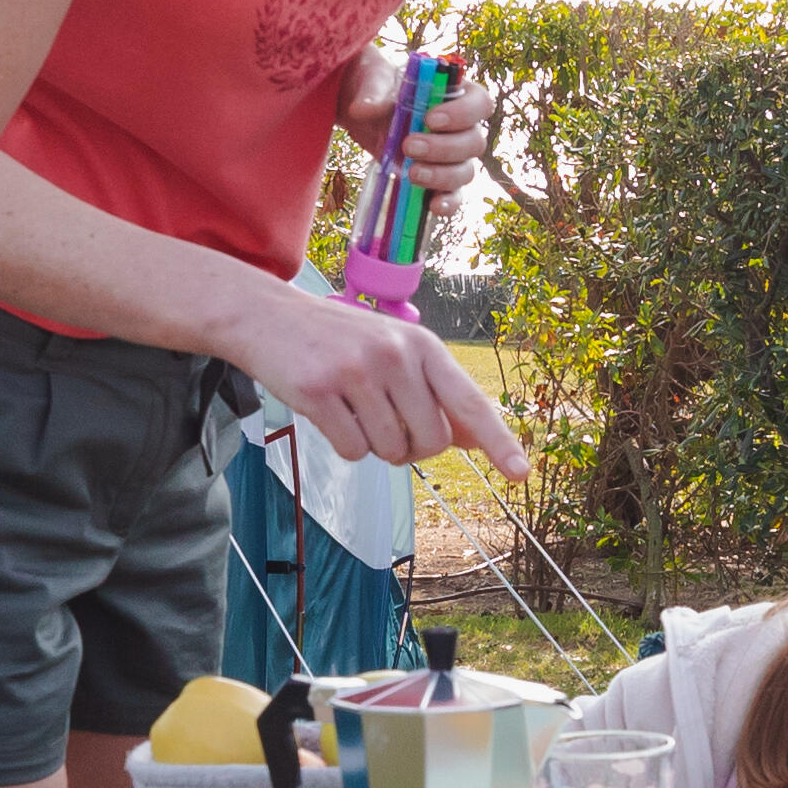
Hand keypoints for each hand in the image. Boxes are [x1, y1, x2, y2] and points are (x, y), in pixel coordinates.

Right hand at [238, 275, 530, 480]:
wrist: (265, 315)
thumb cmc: (340, 341)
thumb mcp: (395, 352)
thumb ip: (436, 394)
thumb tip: (479, 439)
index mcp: (422, 345)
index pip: (469, 401)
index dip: (499, 441)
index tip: (522, 472)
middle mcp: (395, 354)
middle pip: (431, 442)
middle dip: (412, 447)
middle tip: (385, 420)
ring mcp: (356, 372)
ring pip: (390, 451)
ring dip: (374, 445)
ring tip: (353, 409)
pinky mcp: (319, 392)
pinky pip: (353, 451)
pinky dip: (344, 443)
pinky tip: (329, 411)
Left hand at [342, 40, 487, 196]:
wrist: (362, 110)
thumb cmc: (377, 86)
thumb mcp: (372, 79)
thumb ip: (374, 91)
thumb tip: (364, 109)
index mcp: (456, 94)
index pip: (480, 104)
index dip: (463, 114)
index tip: (431, 119)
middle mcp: (461, 127)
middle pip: (474, 142)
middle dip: (443, 148)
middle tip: (408, 145)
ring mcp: (452, 157)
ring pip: (465, 171)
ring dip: (442, 175)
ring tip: (411, 172)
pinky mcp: (437, 180)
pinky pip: (454, 196)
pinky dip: (448, 203)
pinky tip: (433, 206)